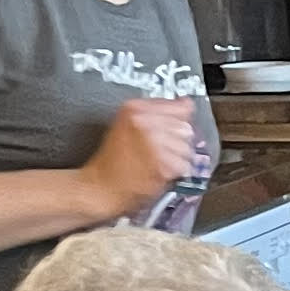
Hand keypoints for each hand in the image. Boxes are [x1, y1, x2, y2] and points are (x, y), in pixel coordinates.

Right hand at [81, 95, 206, 219]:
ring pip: (187, 148)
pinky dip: (175, 172)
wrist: (102, 185)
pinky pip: (184, 166)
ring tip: (156, 162)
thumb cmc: (113, 159)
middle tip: (158, 151)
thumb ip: (157, 113)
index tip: (171, 129)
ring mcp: (154, 142)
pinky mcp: (162, 163)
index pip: (181, 106)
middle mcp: (145, 121)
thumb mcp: (128, 124)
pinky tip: (157, 172)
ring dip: (177, 158)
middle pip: (186, 127)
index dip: (180, 120)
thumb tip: (186, 105)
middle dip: (178, 141)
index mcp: (135, 107)